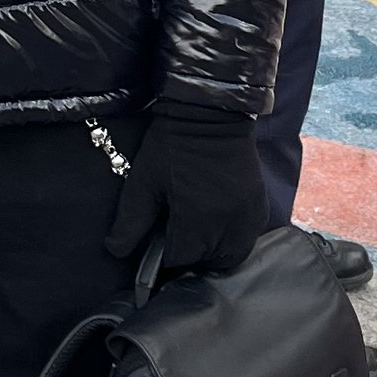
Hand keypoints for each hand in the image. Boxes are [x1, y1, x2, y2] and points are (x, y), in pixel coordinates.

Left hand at [106, 105, 268, 277]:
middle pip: (207, 263)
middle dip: (190, 256)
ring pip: (230, 256)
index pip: (180, 260)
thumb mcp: (143, 182)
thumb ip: (130, 221)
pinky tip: (217, 224)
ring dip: (213, 252)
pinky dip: (231, 239)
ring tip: (198, 235)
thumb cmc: (171, 147)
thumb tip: (116, 251)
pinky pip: (246, 238)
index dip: (164, 255)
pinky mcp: (260, 207)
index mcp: (197, 223)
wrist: (210, 112)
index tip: (157, 242)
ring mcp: (248, 218)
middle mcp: (228, 226)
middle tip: (176, 237)